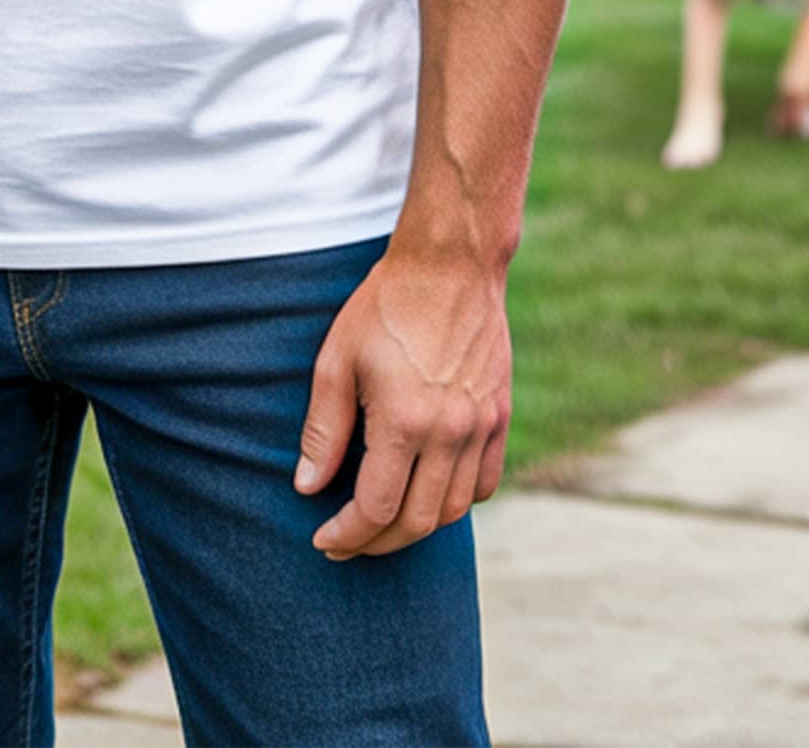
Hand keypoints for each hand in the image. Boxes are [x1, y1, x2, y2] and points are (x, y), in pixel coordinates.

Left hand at [294, 244, 510, 558]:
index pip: (376, 508)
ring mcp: (481, 426)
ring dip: (416, 528)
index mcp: (405, 421)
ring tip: (383, 524)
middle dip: (377, 543)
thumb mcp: (337, 361)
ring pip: (454, 509)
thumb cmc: (384, 306)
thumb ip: (323, 430)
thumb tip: (307, 487)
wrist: (449, 265)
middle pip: (416, 522)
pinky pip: (485, 481)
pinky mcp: (500, 414)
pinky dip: (458, 501)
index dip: (347, 535)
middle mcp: (450, 433)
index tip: (324, 540)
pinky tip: (430, 495)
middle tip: (347, 543)